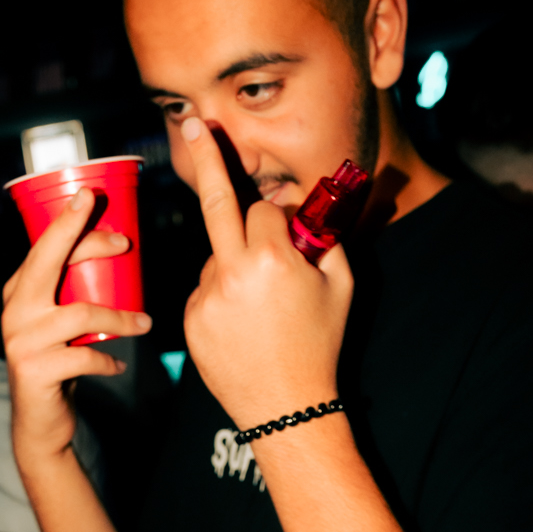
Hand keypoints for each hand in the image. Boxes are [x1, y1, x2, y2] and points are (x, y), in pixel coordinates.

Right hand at [2, 190, 150, 461]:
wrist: (41, 422)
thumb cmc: (58, 363)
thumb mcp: (59, 322)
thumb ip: (73, 292)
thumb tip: (120, 253)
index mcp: (19, 292)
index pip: (42, 248)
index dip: (67, 221)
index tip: (91, 197)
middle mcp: (14, 310)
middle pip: (49, 263)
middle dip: (86, 240)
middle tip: (125, 240)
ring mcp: (21, 341)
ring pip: (80, 312)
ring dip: (120, 317)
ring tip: (145, 324)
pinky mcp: (35, 370)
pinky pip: (85, 356)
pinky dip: (108, 359)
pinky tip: (117, 364)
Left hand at [179, 117, 355, 431]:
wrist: (286, 407)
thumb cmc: (320, 345)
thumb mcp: (342, 286)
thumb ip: (325, 240)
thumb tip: (307, 212)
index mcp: (272, 260)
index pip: (266, 212)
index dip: (281, 220)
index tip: (288, 226)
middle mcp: (232, 273)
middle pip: (218, 205)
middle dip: (207, 159)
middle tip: (194, 124)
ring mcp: (206, 298)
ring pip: (216, 257)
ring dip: (235, 264)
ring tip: (261, 310)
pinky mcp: (190, 320)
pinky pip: (206, 289)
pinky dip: (222, 295)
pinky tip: (244, 325)